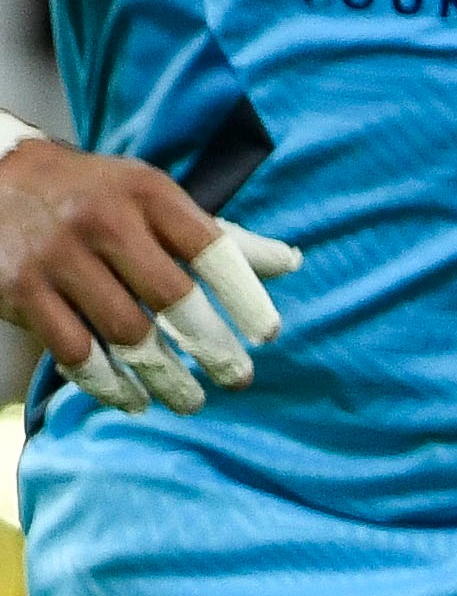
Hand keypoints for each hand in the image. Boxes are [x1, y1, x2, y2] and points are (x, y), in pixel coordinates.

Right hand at [0, 140, 300, 414]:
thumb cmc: (98, 196)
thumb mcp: (155, 197)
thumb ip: (217, 235)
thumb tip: (289, 264)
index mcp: (148, 194)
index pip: (211, 249)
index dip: (244, 295)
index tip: (268, 334)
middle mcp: (105, 223)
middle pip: (171, 297)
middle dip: (211, 346)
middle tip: (238, 378)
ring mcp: (60, 259)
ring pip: (125, 332)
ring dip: (164, 375)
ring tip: (192, 401)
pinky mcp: (21, 292)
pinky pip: (74, 351)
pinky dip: (108, 383)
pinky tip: (134, 399)